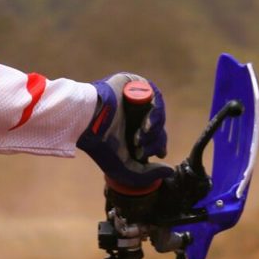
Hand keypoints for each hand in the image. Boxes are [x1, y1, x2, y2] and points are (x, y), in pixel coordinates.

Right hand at [78, 74, 171, 194]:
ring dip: (154, 129)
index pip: (155, 137)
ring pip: (158, 113)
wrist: (88, 123)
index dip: (159, 145)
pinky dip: (154, 113)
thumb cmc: (103, 147)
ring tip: (139, 137)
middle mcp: (134, 114)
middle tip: (140, 148)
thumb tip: (170, 170)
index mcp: (130, 130)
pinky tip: (145, 126)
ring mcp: (135, 99)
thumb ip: (149, 175)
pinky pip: (155, 96)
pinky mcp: (135, 83)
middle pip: (159, 126)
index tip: (159, 154)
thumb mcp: (127, 170)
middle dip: (155, 140)